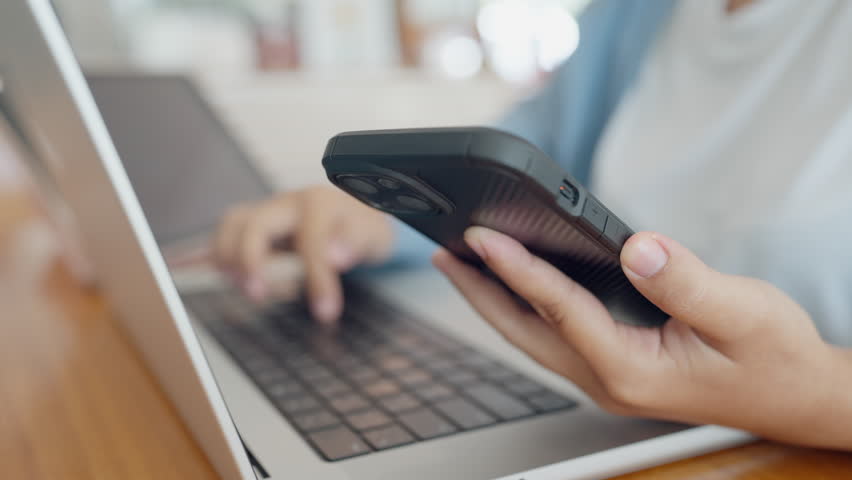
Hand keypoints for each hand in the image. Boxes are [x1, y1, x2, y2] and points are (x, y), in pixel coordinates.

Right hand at [213, 185, 393, 322]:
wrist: (356, 215)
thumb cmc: (361, 228)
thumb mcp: (372, 235)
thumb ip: (354, 242)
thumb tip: (334, 257)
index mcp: (319, 203)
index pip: (310, 240)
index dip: (317, 277)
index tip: (326, 311)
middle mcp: (288, 203)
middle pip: (255, 224)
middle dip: (251, 261)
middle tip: (258, 295)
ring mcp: (268, 211)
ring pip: (232, 223)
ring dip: (229, 257)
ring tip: (247, 288)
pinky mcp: (254, 226)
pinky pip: (226, 234)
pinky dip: (212, 252)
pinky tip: (205, 271)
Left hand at [433, 227, 851, 449]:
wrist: (794, 396)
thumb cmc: (774, 357)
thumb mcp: (743, 313)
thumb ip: (687, 282)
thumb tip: (637, 246)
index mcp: (631, 369)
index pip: (559, 311)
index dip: (517, 269)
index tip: (480, 236)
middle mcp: (606, 379)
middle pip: (525, 330)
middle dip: (480, 291)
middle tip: (442, 252)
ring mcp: (605, 377)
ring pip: (532, 336)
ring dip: (494, 299)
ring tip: (463, 264)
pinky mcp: (612, 366)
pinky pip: (552, 334)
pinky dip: (525, 305)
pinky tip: (515, 284)